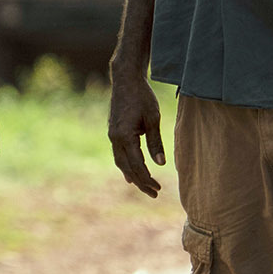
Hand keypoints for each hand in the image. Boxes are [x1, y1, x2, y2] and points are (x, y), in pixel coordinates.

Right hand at [108, 69, 165, 197]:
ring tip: (143, 186)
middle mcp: (114, 138)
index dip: (147, 178)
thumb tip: (160, 163)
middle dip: (140, 181)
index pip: (136, 164)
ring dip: (132, 175)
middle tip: (154, 193)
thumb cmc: (142, 97)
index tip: (157, 189)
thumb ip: (155, 142)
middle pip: (126, 167)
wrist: (125, 80)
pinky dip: (125, 165)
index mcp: (124, 136)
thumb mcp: (153, 119)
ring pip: (120, 162)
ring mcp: (112, 135)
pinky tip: (130, 173)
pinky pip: (118, 154)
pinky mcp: (113, 132)